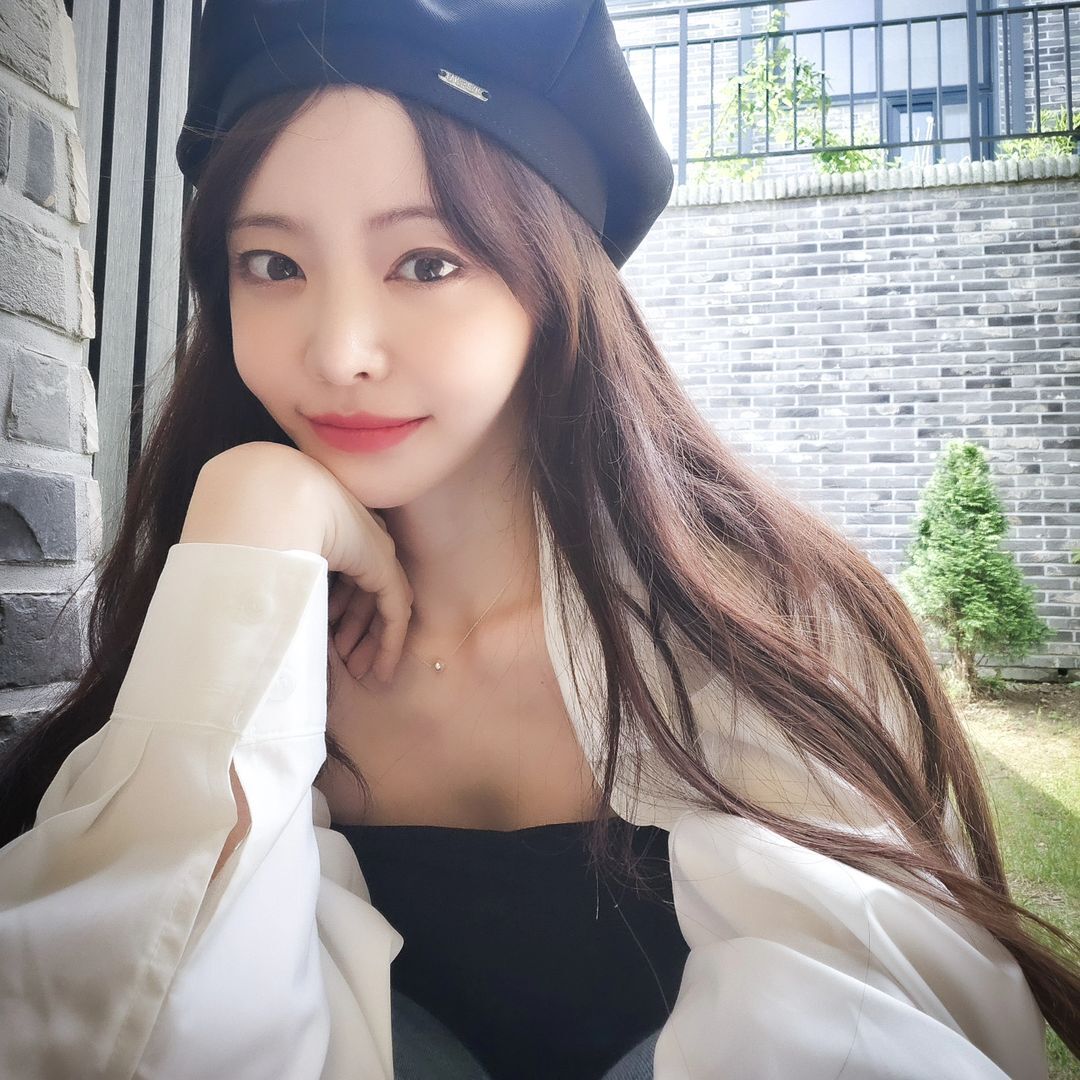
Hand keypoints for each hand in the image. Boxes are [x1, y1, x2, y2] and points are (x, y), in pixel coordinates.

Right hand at [181, 441, 413, 683]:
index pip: (347, 580)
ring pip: (382, 608)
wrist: (273, 494)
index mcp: (334, 532)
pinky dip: (390, 644)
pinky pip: (395, 613)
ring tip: (354, 671)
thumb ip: (280, 575)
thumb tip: (260, 610)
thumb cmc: (257, 520)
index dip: (341, 615)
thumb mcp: (273, 554)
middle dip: (357, 633)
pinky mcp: (383, 567)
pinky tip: (381, 671)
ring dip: (369, 644)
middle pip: (365, 596)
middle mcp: (360, 540)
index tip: (332, 645)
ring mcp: (375, 552)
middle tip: (348, 665)